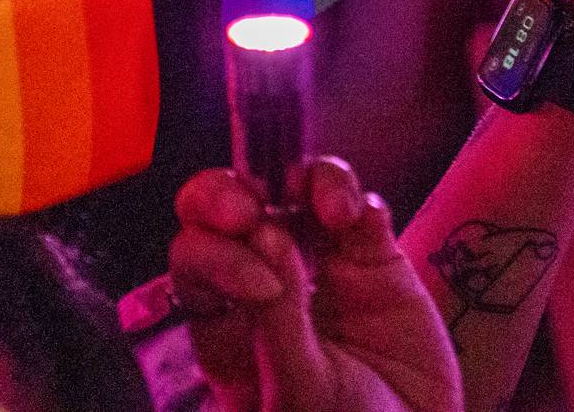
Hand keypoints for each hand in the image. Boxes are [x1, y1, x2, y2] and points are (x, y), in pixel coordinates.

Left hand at [168, 161, 463, 411]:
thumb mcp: (298, 395)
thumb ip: (278, 321)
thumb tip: (266, 238)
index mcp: (229, 322)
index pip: (196, 260)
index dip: (218, 256)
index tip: (264, 287)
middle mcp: (267, 281)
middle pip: (227, 210)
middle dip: (229, 193)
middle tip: (252, 207)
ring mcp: (323, 265)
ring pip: (297, 190)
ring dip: (309, 183)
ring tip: (335, 211)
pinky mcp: (376, 262)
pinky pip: (363, 208)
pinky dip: (361, 201)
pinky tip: (366, 223)